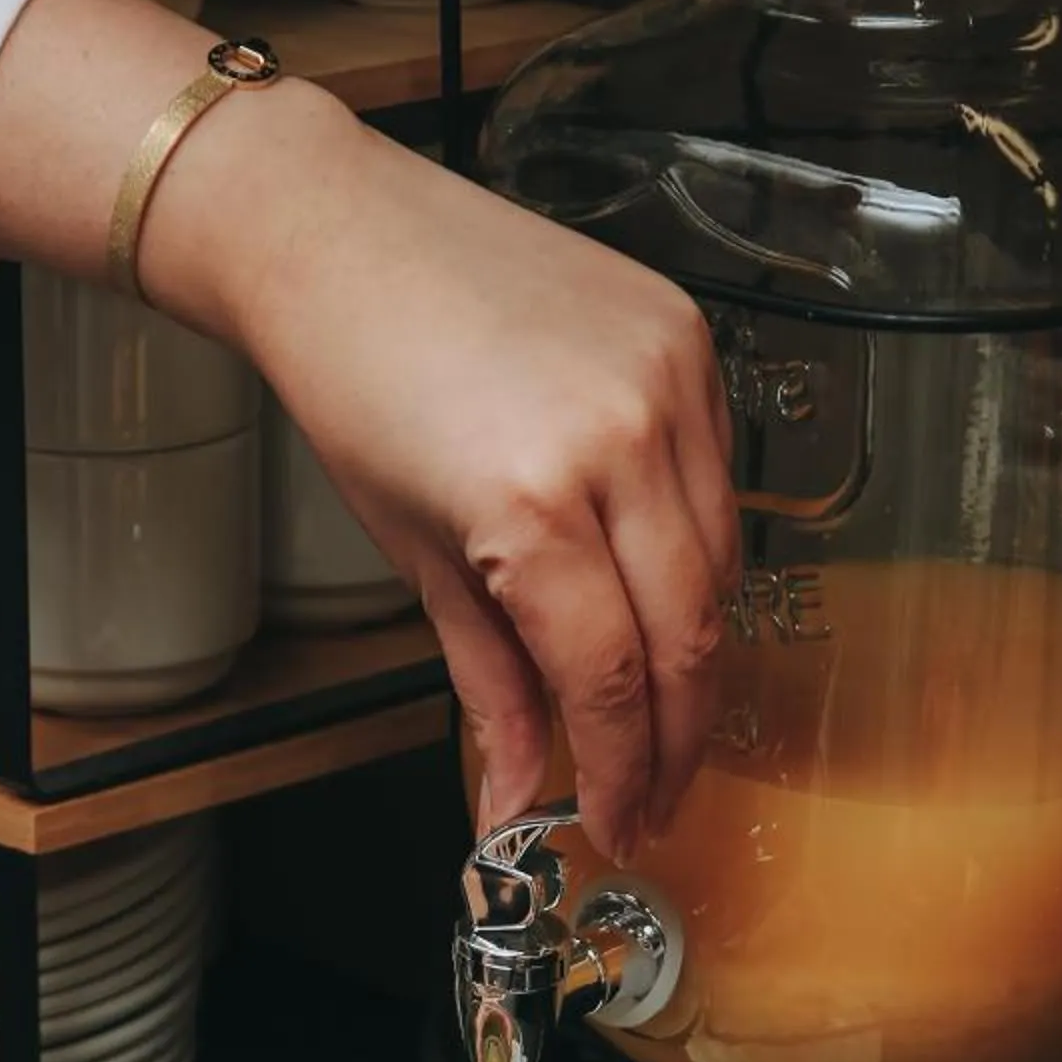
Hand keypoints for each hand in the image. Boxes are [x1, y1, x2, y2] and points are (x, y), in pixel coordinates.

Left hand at [217, 114, 738, 863]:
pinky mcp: (690, 338)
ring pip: (722, 563)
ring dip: (698, 652)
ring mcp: (666, 380)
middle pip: (690, 633)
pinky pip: (722, 480)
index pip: (613, 677)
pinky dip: (700, 552)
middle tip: (655, 797)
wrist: (339, 237)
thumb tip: (511, 797)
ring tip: (662, 711)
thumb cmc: (354, 387)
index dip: (623, 770)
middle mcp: (617, 440)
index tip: (617, 823)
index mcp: (529, 505)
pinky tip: (663, 595)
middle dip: (678, 737)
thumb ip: (488, 687)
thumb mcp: (418, 558)